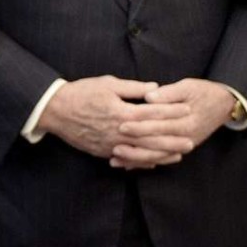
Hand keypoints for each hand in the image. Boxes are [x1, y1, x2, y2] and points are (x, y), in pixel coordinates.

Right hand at [37, 76, 191, 166]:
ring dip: (161, 155)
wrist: (55, 111)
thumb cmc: (81, 93)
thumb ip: (133, 88)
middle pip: (151, 137)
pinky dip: (141, 162)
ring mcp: (110, 144)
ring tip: (178, 155)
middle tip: (191, 141)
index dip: (171, 111)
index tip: (188, 109)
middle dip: (172, 139)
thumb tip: (155, 89)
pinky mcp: (102, 151)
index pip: (152, 113)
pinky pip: (126, 159)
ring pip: (140, 152)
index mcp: (121, 112)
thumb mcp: (108, 84)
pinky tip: (153, 163)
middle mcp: (118, 131)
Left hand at [113, 78, 235, 166]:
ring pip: (157, 157)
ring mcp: (183, 146)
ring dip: (135, 160)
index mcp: (187, 121)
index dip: (140, 126)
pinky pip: (160, 160)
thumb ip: (169, 93)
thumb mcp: (188, 87)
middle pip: (156, 146)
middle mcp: (186, 137)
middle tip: (112, 147)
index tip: (121, 125)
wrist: (223, 105)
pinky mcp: (179, 149)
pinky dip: (143, 164)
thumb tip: (149, 96)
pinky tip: (126, 166)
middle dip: (134, 147)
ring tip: (115, 160)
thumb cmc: (203, 92)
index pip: (160, 125)